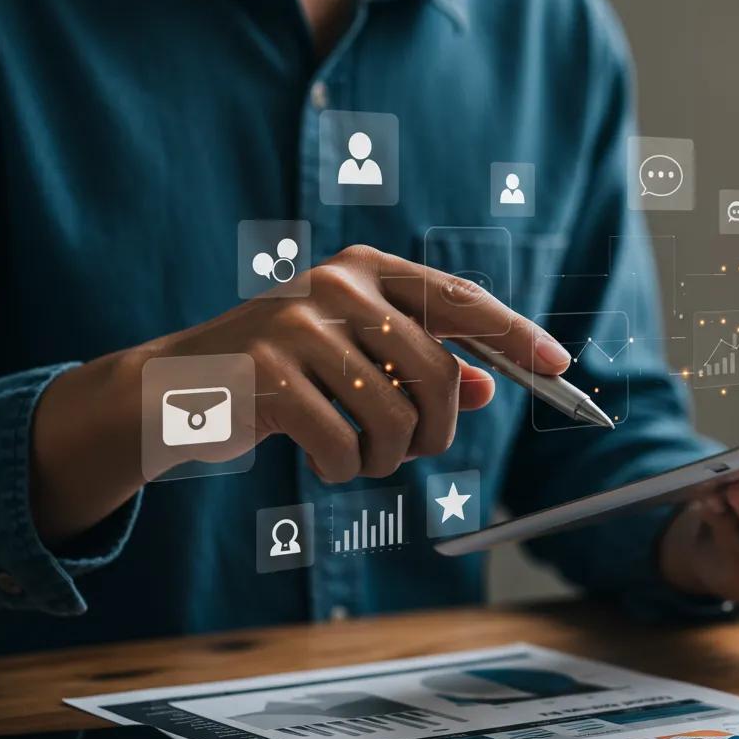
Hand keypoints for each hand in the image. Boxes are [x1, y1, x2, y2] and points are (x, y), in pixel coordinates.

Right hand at [31, 245, 570, 542]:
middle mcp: (338, 284)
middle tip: (412, 450)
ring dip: (386, 457)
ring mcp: (300, 322)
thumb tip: (488, 386)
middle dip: (436, 431)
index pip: (460, 300)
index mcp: (367, 269)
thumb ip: (420, 365)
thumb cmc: (284, 374)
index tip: (560, 366)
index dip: (515, 335)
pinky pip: (344, 444)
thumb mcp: (356, 360)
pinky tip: (320, 457)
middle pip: (436, 373)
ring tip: (357, 454)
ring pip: (394, 416)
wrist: (179, 389)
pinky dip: (342, 468)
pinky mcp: (270, 372)